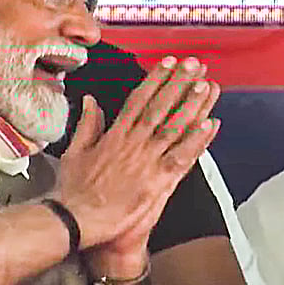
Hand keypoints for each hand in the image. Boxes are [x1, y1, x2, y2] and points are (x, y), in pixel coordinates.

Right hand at [54, 56, 219, 254]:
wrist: (77, 220)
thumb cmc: (74, 192)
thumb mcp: (74, 151)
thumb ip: (86, 124)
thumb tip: (90, 102)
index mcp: (115, 135)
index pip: (139, 99)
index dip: (155, 79)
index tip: (167, 64)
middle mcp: (133, 143)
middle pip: (160, 107)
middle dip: (178, 83)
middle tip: (194, 65)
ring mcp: (147, 161)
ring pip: (174, 127)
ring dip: (192, 106)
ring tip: (206, 87)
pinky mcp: (157, 181)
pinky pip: (182, 157)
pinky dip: (196, 141)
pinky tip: (209, 126)